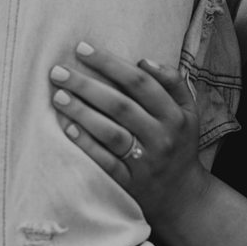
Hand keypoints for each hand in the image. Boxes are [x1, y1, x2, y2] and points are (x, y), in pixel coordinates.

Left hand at [48, 42, 207, 223]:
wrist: (183, 196)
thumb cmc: (179, 143)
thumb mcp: (188, 111)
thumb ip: (172, 82)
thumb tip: (143, 60)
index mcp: (174, 115)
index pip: (141, 83)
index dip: (111, 64)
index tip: (83, 49)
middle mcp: (161, 137)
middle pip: (121, 106)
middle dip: (87, 85)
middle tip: (58, 71)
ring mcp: (145, 162)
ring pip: (111, 134)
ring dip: (83, 113)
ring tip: (58, 96)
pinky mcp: (130, 183)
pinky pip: (106, 162)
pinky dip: (87, 145)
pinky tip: (67, 129)